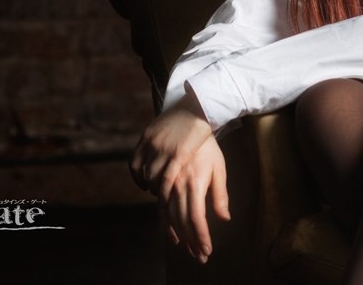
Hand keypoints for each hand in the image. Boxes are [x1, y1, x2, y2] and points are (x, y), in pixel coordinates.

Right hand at [130, 94, 229, 261]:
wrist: (193, 111)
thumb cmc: (208, 142)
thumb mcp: (219, 167)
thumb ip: (219, 194)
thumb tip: (224, 218)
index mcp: (194, 179)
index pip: (195, 217)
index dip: (199, 237)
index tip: (204, 251)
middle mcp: (174, 174)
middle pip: (175, 215)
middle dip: (184, 237)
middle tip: (189, 250)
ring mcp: (157, 161)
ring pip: (154, 196)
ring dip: (163, 217)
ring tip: (174, 233)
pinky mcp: (146, 148)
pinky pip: (138, 173)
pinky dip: (142, 185)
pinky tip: (151, 194)